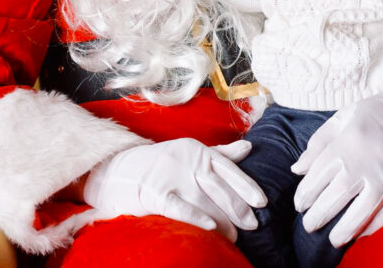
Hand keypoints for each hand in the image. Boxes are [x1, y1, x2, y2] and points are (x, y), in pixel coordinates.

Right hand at [83, 138, 265, 241]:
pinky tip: (211, 227)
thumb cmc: (164, 164)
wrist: (121, 170)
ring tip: (235, 236)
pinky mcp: (155, 193)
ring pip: (203, 199)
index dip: (246, 185)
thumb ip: (221, 154)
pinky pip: (179, 207)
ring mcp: (170, 176)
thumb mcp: (192, 154)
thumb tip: (249, 146)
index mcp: (198, 151)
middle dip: (237, 207)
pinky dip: (196, 216)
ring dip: (221, 220)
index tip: (262, 202)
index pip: (228, 168)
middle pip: (218, 186)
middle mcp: (186, 161)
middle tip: (252, 225)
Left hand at [290, 78, 382, 246]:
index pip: (317, 177)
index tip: (300, 205)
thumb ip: (318, 144)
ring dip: (343, 230)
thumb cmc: (375, 113)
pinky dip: (372, 228)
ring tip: (333, 238)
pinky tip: (361, 233)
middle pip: (334, 198)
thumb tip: (297, 170)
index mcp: (345, 143)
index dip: (305, 195)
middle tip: (309, 225)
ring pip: (359, 213)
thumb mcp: (342, 118)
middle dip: (318, 216)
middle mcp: (364, 162)